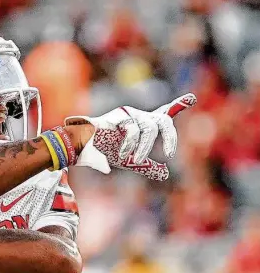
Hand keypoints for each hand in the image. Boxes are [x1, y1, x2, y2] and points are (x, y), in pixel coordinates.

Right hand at [65, 93, 196, 180]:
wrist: (81, 149)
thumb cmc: (103, 152)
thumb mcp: (130, 161)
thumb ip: (148, 167)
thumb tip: (165, 174)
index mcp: (143, 126)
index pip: (163, 114)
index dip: (177, 105)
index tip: (191, 98)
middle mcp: (139, 118)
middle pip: (163, 120)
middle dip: (169, 137)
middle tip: (169, 154)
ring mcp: (129, 115)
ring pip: (149, 128)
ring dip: (144, 147)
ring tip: (137, 160)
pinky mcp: (119, 117)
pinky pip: (133, 130)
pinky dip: (130, 145)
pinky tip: (122, 154)